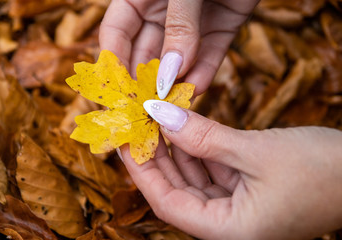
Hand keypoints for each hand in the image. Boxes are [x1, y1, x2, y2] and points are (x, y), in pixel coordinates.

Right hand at [99, 0, 258, 97]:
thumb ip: (178, 25)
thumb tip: (170, 73)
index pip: (116, 34)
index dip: (114, 64)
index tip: (118, 93)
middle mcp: (160, 14)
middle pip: (145, 55)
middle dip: (145, 84)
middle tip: (146, 111)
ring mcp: (191, 25)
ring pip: (177, 63)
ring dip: (174, 87)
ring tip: (171, 109)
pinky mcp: (220, 30)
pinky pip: (209, 58)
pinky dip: (203, 76)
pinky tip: (196, 92)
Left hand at [119, 100, 341, 239]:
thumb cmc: (323, 171)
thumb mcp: (256, 151)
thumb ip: (204, 137)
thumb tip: (161, 116)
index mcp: (230, 231)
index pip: (167, 203)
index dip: (142, 171)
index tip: (124, 141)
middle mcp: (228, 224)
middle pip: (175, 189)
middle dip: (155, 156)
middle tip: (138, 124)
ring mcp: (236, 206)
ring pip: (191, 177)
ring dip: (174, 149)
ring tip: (156, 120)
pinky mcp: (244, 189)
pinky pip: (210, 168)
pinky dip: (196, 148)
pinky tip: (184, 127)